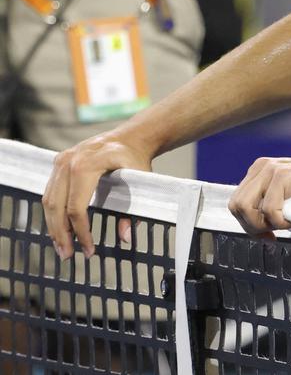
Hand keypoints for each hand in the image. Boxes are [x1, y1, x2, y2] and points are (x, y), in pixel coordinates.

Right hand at [42, 133, 153, 258]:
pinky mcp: (58, 163)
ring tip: (62, 247)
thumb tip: (125, 237)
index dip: (81, 232)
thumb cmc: (136, 158)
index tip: (89, 250)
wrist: (131, 137)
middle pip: (57, 207)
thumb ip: (132, 209)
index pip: (76, 208)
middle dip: (62, 235)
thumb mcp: (140, 181)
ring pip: (49, 201)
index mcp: (86, 166)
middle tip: (67, 256)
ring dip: (53, 226)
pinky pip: (50, 192)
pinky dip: (53, 212)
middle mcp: (68, 162)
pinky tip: (59, 228)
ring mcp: (60, 161)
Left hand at [227, 157, 290, 236]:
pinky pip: (269, 210)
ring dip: (265, 224)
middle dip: (252, 227)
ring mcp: (272, 169)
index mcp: (259, 170)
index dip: (247, 224)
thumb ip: (267, 201)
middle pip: (236, 206)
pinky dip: (282, 222)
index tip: (266, 235)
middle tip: (273, 235)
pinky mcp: (284, 176)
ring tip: (286, 224)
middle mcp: (262, 167)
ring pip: (247, 208)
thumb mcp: (286, 194)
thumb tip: (252, 227)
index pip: (236, 203)